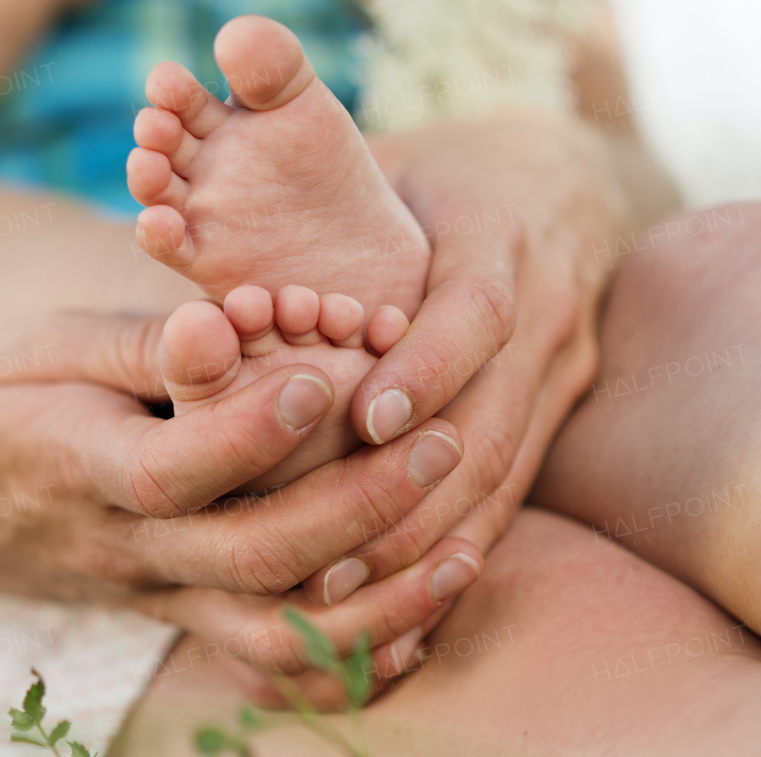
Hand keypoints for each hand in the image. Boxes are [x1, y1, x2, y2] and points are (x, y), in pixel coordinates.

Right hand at [0, 311, 480, 681]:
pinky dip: (346, 655)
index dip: (256, 430)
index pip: (176, 468)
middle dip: (362, 508)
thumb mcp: (46, 347)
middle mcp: (121, 547)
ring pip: (272, 635)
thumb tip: (220, 321)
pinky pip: (263, 660)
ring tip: (466, 550)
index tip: (332, 374)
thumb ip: (140, 346)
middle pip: (251, 559)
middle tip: (443, 444)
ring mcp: (149, 594)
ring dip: (379, 606)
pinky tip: (414, 615)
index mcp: (78, 466)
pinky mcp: (171, 614)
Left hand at [331, 109, 627, 587]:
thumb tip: (196, 272)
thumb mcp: (383, 169)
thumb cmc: (435, 177)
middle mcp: (548, 310)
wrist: (562, 182)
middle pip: (493, 415)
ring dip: (429, 535)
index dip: (425, 369)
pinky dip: (460, 539)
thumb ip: (309, 219)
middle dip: (414, 490)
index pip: (477, 311)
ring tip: (346, 585)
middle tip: (331, 547)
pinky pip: (516, 487)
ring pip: (506, 469)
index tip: (367, 420)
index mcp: (499, 236)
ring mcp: (564, 369)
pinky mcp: (560, 411)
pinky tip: (404, 591)